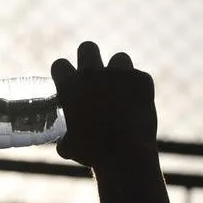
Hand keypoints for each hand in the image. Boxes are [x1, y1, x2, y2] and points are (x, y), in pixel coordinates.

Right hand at [51, 42, 157, 167]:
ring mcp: (119, 74)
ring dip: (119, 70)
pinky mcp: (142, 79)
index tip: (69, 81)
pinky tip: (140, 102)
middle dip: (89, 57)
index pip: (60, 64)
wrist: (126, 156)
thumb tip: (64, 142)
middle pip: (87, 47)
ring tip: (121, 88)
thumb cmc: (93, 154)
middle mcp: (92, 73)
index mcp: (70, 86)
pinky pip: (140, 76)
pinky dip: (139, 87)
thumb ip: (65, 138)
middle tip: (94, 74)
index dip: (64, 73)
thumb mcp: (69, 148)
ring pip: (119, 58)